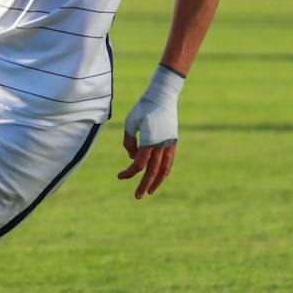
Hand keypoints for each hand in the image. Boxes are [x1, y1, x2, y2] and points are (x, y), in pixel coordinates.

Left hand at [118, 65, 182, 199]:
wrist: (163, 96)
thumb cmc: (143, 108)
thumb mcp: (130, 123)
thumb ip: (129, 142)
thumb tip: (133, 157)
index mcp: (149, 141)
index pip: (139, 165)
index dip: (129, 173)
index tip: (120, 176)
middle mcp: (160, 145)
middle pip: (152, 171)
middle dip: (144, 185)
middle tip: (138, 197)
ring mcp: (169, 144)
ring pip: (164, 168)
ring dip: (157, 181)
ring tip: (150, 190)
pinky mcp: (173, 141)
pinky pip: (170, 161)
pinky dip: (165, 171)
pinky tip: (160, 176)